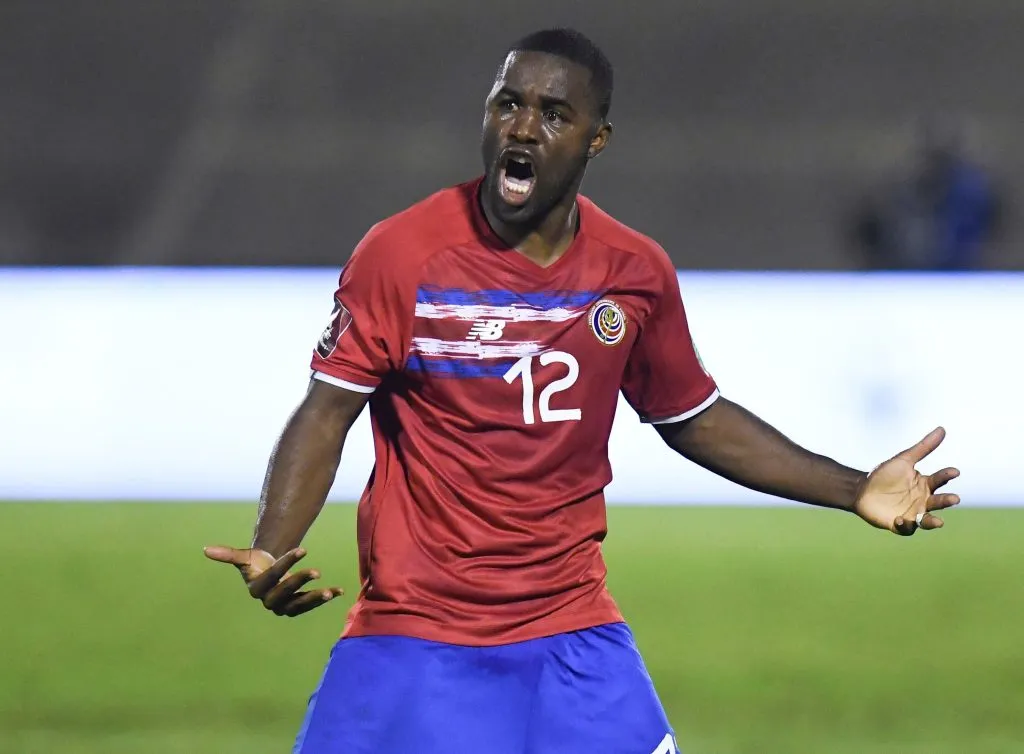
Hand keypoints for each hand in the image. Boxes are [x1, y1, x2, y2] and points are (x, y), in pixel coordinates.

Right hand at [203, 545, 343, 616]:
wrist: (266, 570)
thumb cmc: (255, 562)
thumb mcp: (244, 557)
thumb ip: (229, 555)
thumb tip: (205, 549)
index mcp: (257, 589)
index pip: (272, 577)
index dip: (287, 563)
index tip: (303, 548)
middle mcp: (270, 602)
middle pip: (286, 593)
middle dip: (300, 582)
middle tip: (317, 571)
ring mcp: (284, 607)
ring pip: (300, 605)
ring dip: (316, 599)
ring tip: (331, 592)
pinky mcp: (297, 607)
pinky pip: (312, 604)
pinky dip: (326, 597)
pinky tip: (340, 591)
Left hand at [853, 426, 960, 535]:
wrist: (861, 489)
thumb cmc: (884, 474)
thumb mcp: (904, 459)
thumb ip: (923, 447)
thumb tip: (942, 429)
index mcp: (925, 485)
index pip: (940, 480)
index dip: (947, 476)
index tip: (954, 471)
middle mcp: (923, 501)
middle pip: (938, 502)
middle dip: (946, 501)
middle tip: (955, 498)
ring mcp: (912, 514)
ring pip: (927, 520)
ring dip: (932, 521)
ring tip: (938, 521)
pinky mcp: (900, 525)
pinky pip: (906, 528)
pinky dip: (905, 526)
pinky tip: (900, 519)